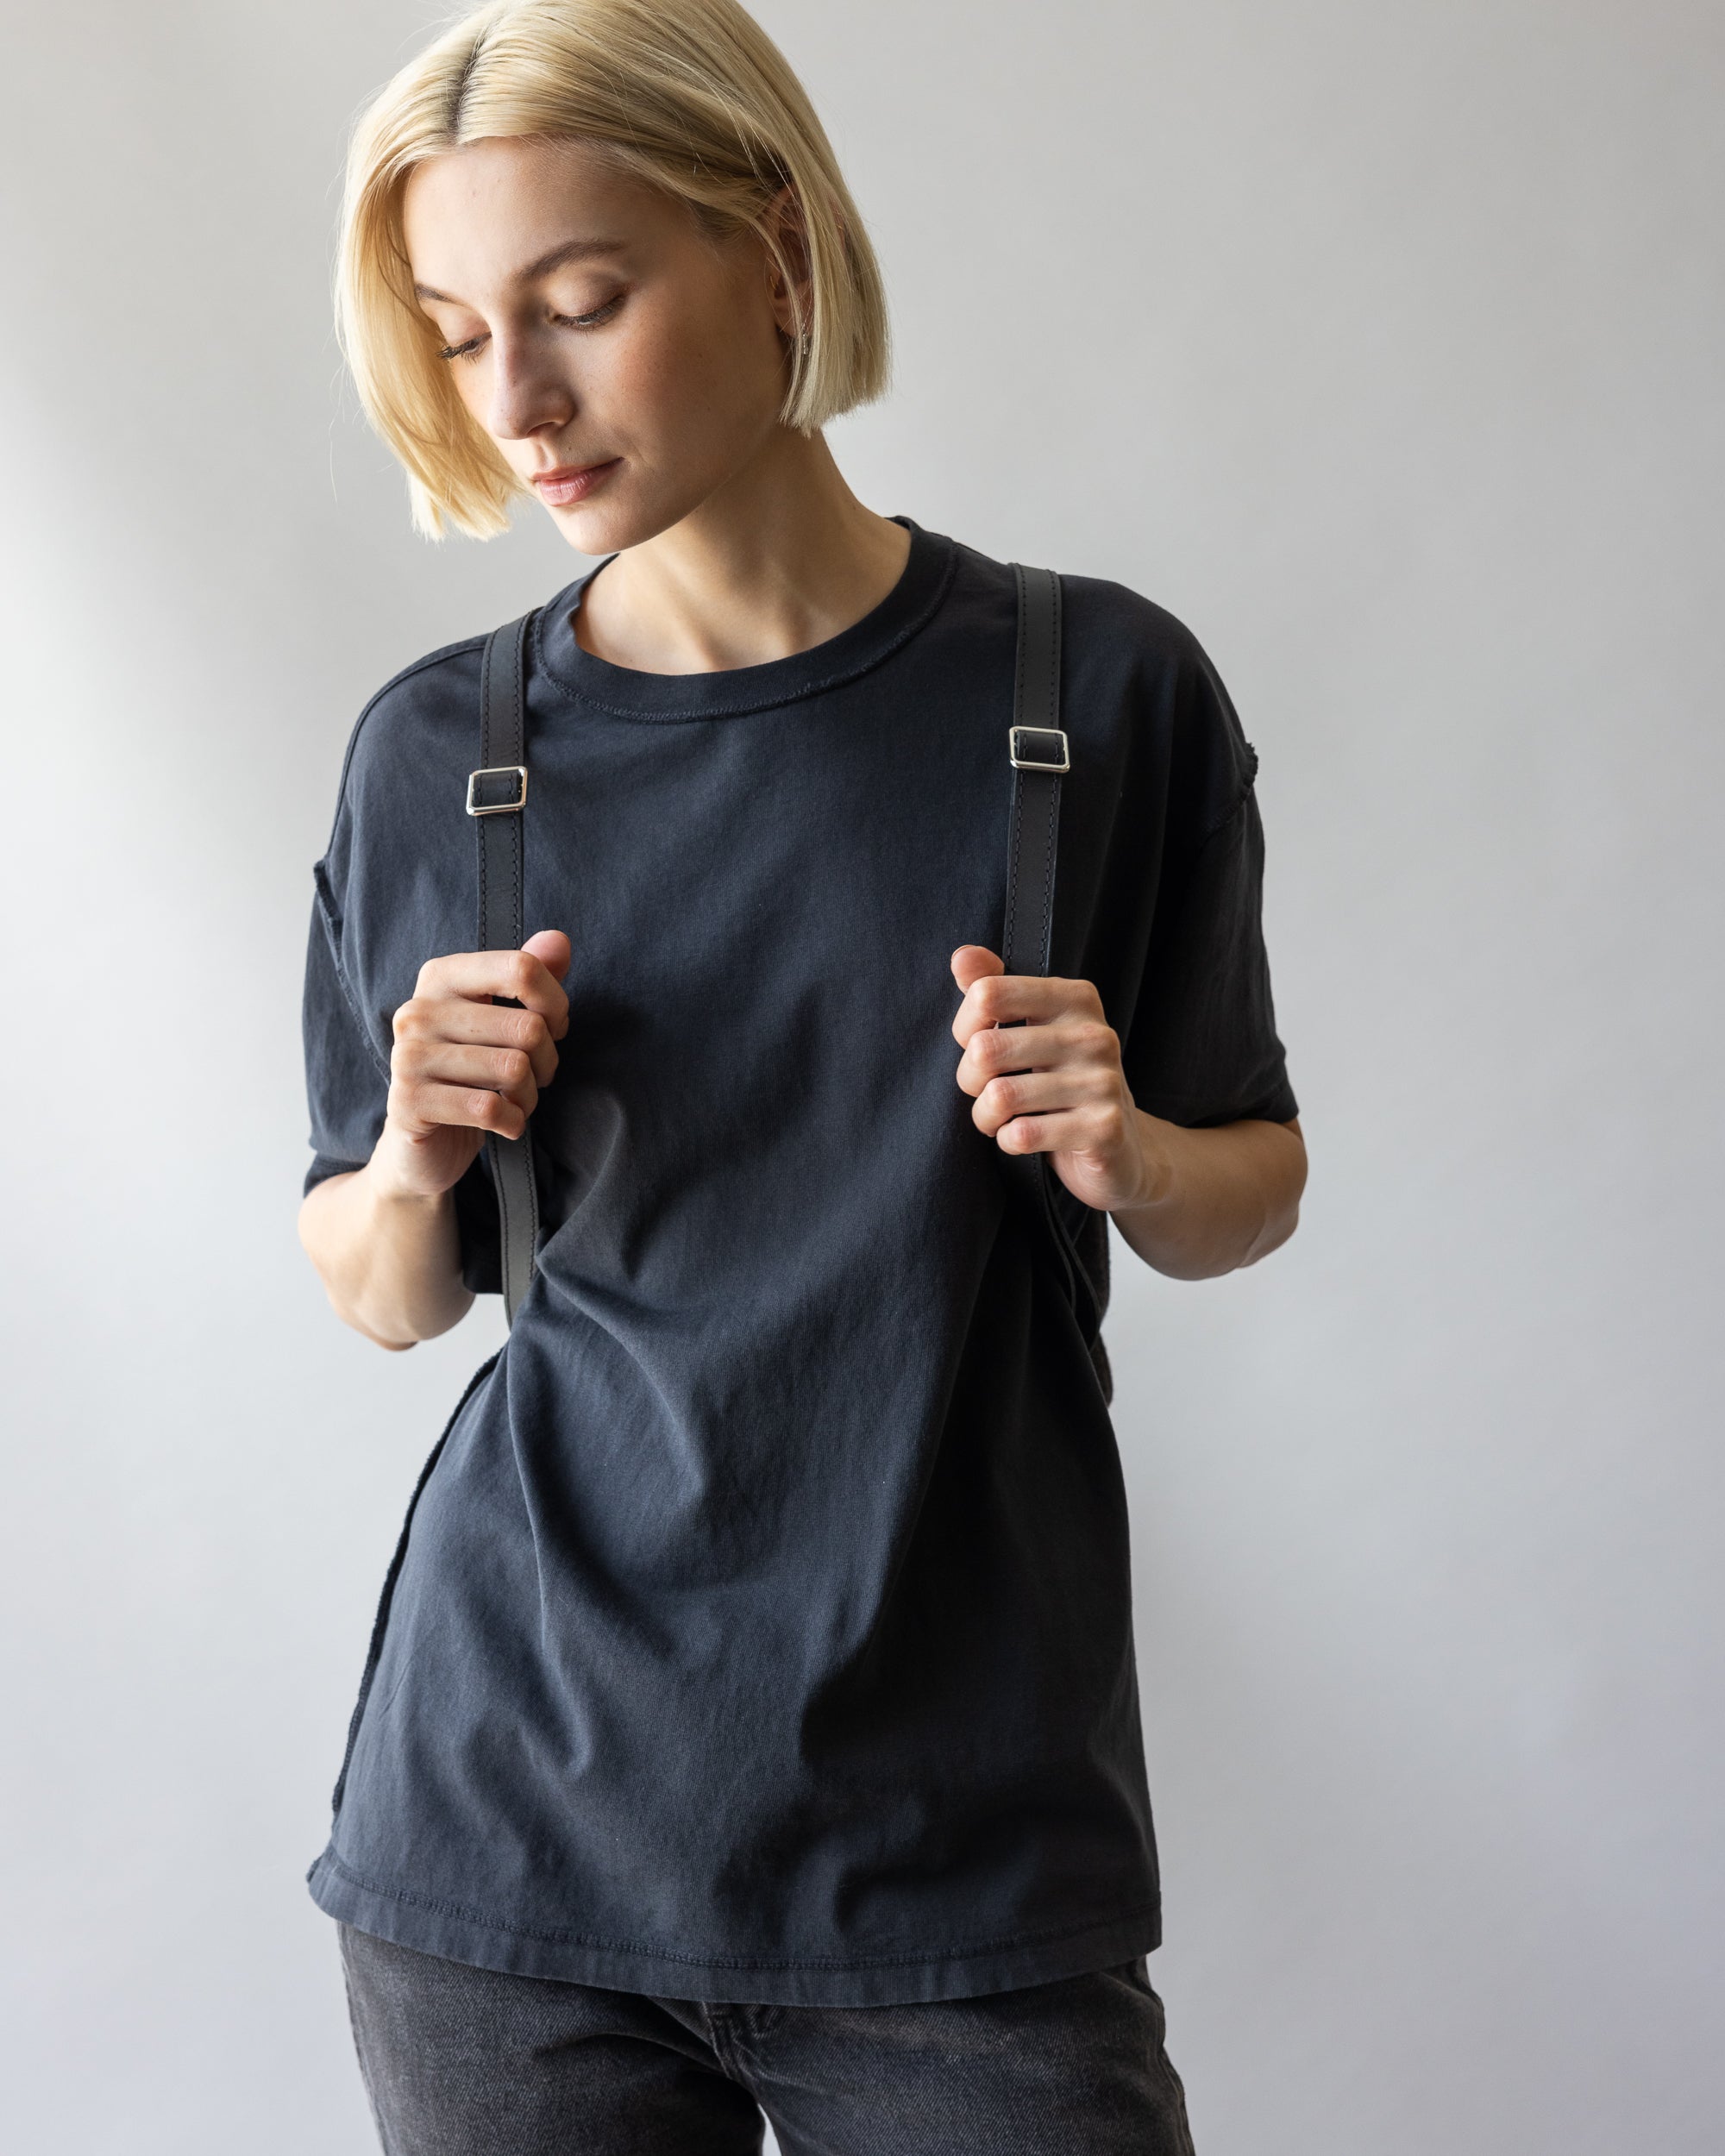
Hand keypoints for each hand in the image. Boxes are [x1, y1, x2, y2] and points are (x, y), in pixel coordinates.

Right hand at [372, 929, 570, 1200]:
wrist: (422, 1145)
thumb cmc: (470, 1075)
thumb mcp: (501, 1021)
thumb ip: (530, 977)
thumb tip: (559, 940)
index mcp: (440, 977)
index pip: (520, 968)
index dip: (555, 1003)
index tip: (553, 1028)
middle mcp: (418, 1011)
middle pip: (527, 1026)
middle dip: (546, 1061)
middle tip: (534, 1076)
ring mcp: (409, 1056)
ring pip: (513, 1069)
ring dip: (529, 1095)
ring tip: (514, 1100)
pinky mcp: (409, 1102)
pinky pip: (491, 1108)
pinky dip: (512, 1121)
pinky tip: (504, 1123)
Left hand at [950, 944, 1164, 1214]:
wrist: (1120, 1150)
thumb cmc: (1061, 1082)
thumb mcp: (1031, 1029)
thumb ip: (995, 988)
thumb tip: (963, 957)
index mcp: (1075, 998)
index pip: (987, 994)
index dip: (965, 1027)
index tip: (979, 1044)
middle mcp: (1093, 1034)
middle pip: (985, 1048)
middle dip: (970, 1080)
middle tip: (984, 1092)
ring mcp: (1103, 1082)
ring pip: (1000, 1096)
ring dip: (986, 1117)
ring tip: (1000, 1119)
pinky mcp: (1104, 1128)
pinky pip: (1023, 1134)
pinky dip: (1008, 1141)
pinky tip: (1025, 1138)